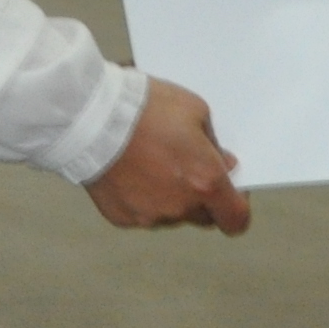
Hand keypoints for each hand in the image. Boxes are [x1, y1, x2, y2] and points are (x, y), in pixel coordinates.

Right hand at [86, 78, 251, 234]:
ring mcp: (150, 216)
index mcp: (206, 181)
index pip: (236, 220)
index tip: (230, 191)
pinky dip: (143, 198)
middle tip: (186, 166)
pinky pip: (143, 213)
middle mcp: (181, 207)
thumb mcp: (196, 110)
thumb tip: (222, 165)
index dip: (236, 207)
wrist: (92, 116)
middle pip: (203, 216)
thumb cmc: (146, 108)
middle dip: (201, 196)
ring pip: (172, 214)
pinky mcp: (124, 218)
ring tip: (151, 162)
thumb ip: (214, 145)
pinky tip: (132, 171)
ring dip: (170, 196)